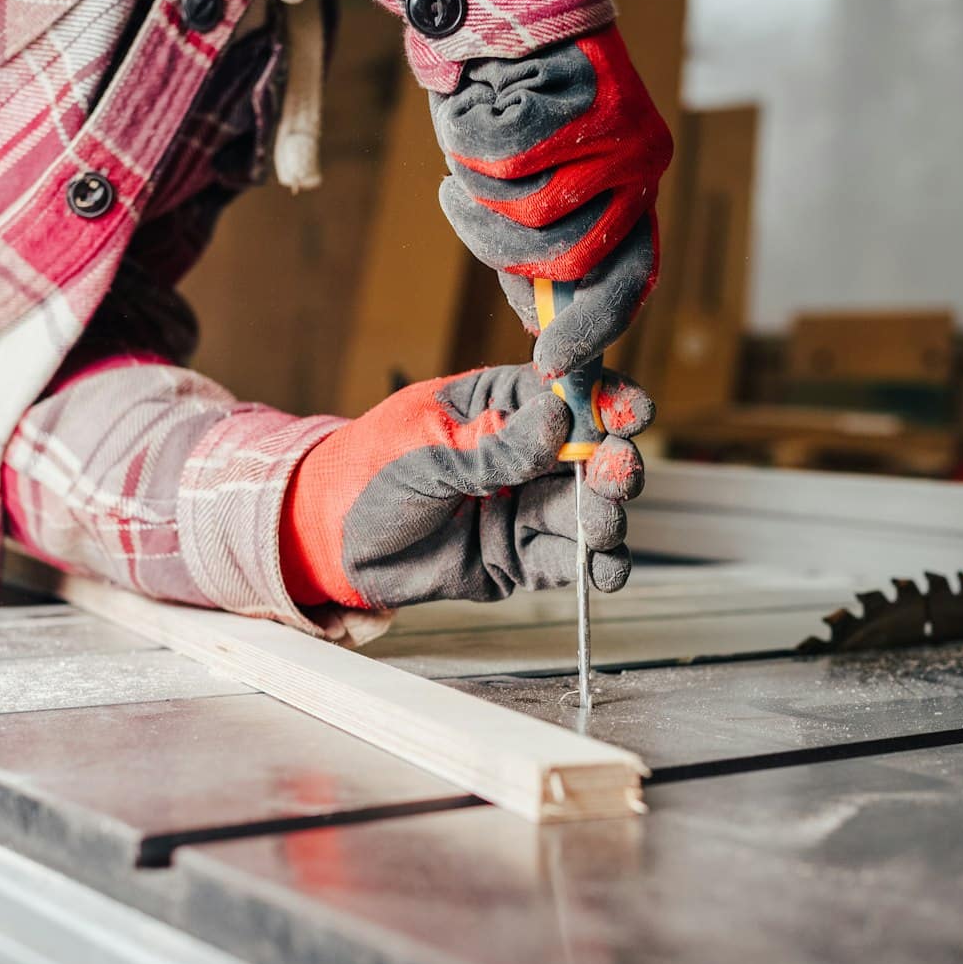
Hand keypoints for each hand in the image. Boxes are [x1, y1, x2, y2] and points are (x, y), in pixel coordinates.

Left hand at [280, 365, 654, 609]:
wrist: (333, 542)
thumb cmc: (369, 474)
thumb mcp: (427, 453)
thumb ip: (494, 447)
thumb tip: (561, 418)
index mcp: (502, 405)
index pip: (569, 394)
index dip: (606, 401)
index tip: (629, 413)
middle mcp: (525, 455)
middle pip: (592, 455)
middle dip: (613, 464)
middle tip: (617, 475)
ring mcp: (527, 506)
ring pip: (588, 510)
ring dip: (606, 516)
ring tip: (602, 525)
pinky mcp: (521, 558)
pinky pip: (569, 561)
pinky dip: (596, 567)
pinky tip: (607, 569)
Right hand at [429, 26, 672, 379]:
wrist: (505, 4)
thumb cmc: (509, 111)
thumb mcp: (529, 193)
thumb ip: (541, 254)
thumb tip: (541, 328)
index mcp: (635, 199)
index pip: (627, 283)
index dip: (590, 331)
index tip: (551, 364)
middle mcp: (642, 170)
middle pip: (568, 259)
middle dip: (502, 250)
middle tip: (463, 208)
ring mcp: (624, 134)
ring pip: (529, 212)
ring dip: (476, 192)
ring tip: (468, 152)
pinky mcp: (592, 98)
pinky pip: (507, 160)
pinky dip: (472, 146)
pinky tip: (477, 112)